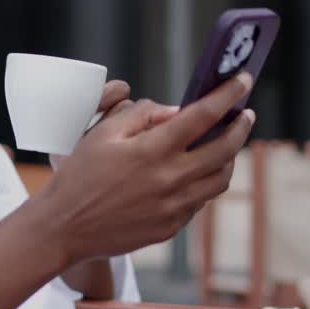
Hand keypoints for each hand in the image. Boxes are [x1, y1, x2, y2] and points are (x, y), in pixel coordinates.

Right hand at [30, 73, 256, 263]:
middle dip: (240, 126)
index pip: (204, 114)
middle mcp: (170, 179)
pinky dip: (205, 182)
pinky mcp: (171, 227)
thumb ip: (142, 115)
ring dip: (229, 157)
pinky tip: (196, 172)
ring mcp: (174, 207)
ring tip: (225, 143)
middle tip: (244, 114)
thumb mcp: (103, 133)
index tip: (242, 80)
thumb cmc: (80, 176)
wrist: (65, 228)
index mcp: (153, 150)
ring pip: (220, 179)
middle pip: (225, 148)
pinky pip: (200, 201)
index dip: (227, 94)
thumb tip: (176, 111)